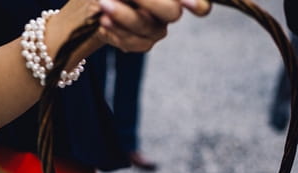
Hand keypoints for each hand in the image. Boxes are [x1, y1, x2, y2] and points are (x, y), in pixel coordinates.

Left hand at [97, 0, 211, 51]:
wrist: (98, 2)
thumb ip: (148, 0)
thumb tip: (162, 2)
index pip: (198, 3)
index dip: (197, 3)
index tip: (192, 5)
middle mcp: (171, 8)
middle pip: (172, 12)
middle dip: (148, 2)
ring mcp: (159, 28)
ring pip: (148, 27)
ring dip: (122, 16)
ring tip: (103, 4)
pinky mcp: (145, 43)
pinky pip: (134, 43)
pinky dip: (115, 32)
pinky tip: (103, 22)